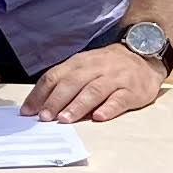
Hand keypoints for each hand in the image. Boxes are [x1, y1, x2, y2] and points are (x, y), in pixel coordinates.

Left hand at [24, 41, 165, 123]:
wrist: (143, 54)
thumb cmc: (108, 66)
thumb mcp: (85, 66)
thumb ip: (65, 81)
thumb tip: (40, 105)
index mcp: (80, 62)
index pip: (55, 76)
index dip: (40, 94)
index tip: (29, 110)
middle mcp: (96, 68)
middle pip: (72, 83)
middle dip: (56, 100)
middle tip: (45, 117)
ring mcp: (115, 78)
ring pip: (94, 91)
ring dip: (78, 105)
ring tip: (65, 119)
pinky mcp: (132, 90)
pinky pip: (119, 99)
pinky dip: (108, 108)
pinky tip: (99, 117)